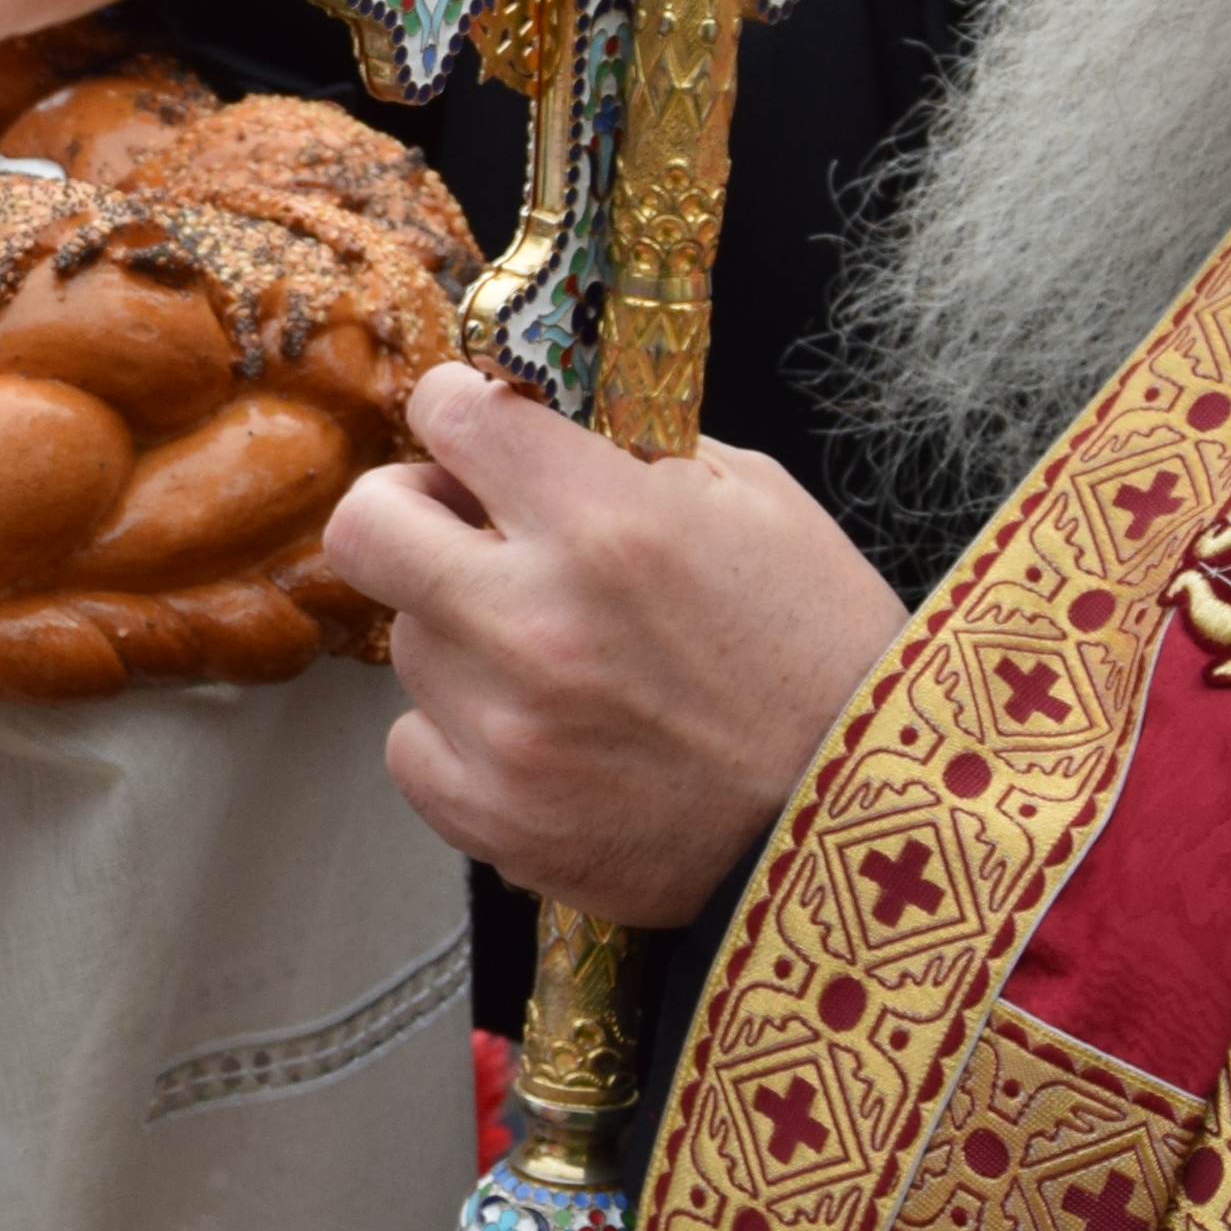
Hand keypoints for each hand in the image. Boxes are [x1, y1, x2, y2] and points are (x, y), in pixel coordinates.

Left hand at [321, 368, 915, 924]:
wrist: (864, 816)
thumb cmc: (824, 653)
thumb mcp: (758, 500)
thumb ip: (632, 450)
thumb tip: (539, 421)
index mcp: (605, 522)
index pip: (450, 414)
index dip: (463, 410)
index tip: (480, 431)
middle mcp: (535, 622)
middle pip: (366, 525)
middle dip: (411, 509)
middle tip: (465, 527)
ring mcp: (507, 731)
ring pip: (407, 641)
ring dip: (463, 631)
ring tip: (557, 657)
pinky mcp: (497, 821)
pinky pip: (411, 745)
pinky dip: (458, 732)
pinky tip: (537, 730)